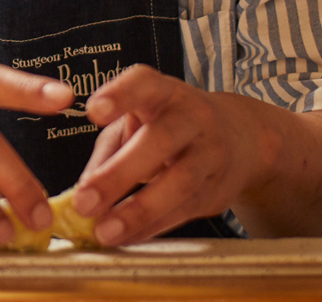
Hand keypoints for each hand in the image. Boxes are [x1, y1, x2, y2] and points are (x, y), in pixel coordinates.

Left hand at [68, 64, 276, 245]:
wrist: (240, 138)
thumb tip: (80, 191)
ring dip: (138, 211)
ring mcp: (210, 154)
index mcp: (165, 93)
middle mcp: (192, 118)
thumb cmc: (169, 127)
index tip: (93, 111)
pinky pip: (183, 211)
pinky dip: (152, 228)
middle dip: (120, 173)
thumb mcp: (137, 123)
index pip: (145, 84)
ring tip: (104, 232)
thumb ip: (108, 152)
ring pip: (179, 182)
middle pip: (160, 141)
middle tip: (84, 201)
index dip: (121, 95)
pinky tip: (126, 237)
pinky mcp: (217, 190)